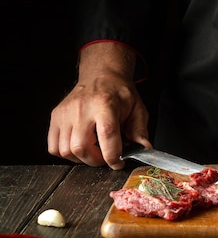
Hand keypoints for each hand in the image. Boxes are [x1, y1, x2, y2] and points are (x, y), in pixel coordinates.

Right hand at [47, 42, 151, 168]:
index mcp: (105, 105)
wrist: (101, 75)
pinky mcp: (55, 117)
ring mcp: (65, 113)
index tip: (118, 163)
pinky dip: (66, 154)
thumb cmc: (119, 92)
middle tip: (106, 157)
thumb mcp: (137, 108)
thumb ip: (140, 130)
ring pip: (66, 150)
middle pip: (81, 147)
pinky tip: (80, 148)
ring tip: (94, 152)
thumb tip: (144, 148)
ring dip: (81, 159)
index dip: (112, 156)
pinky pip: (53, 146)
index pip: (107, 136)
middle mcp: (82, 109)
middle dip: (96, 161)